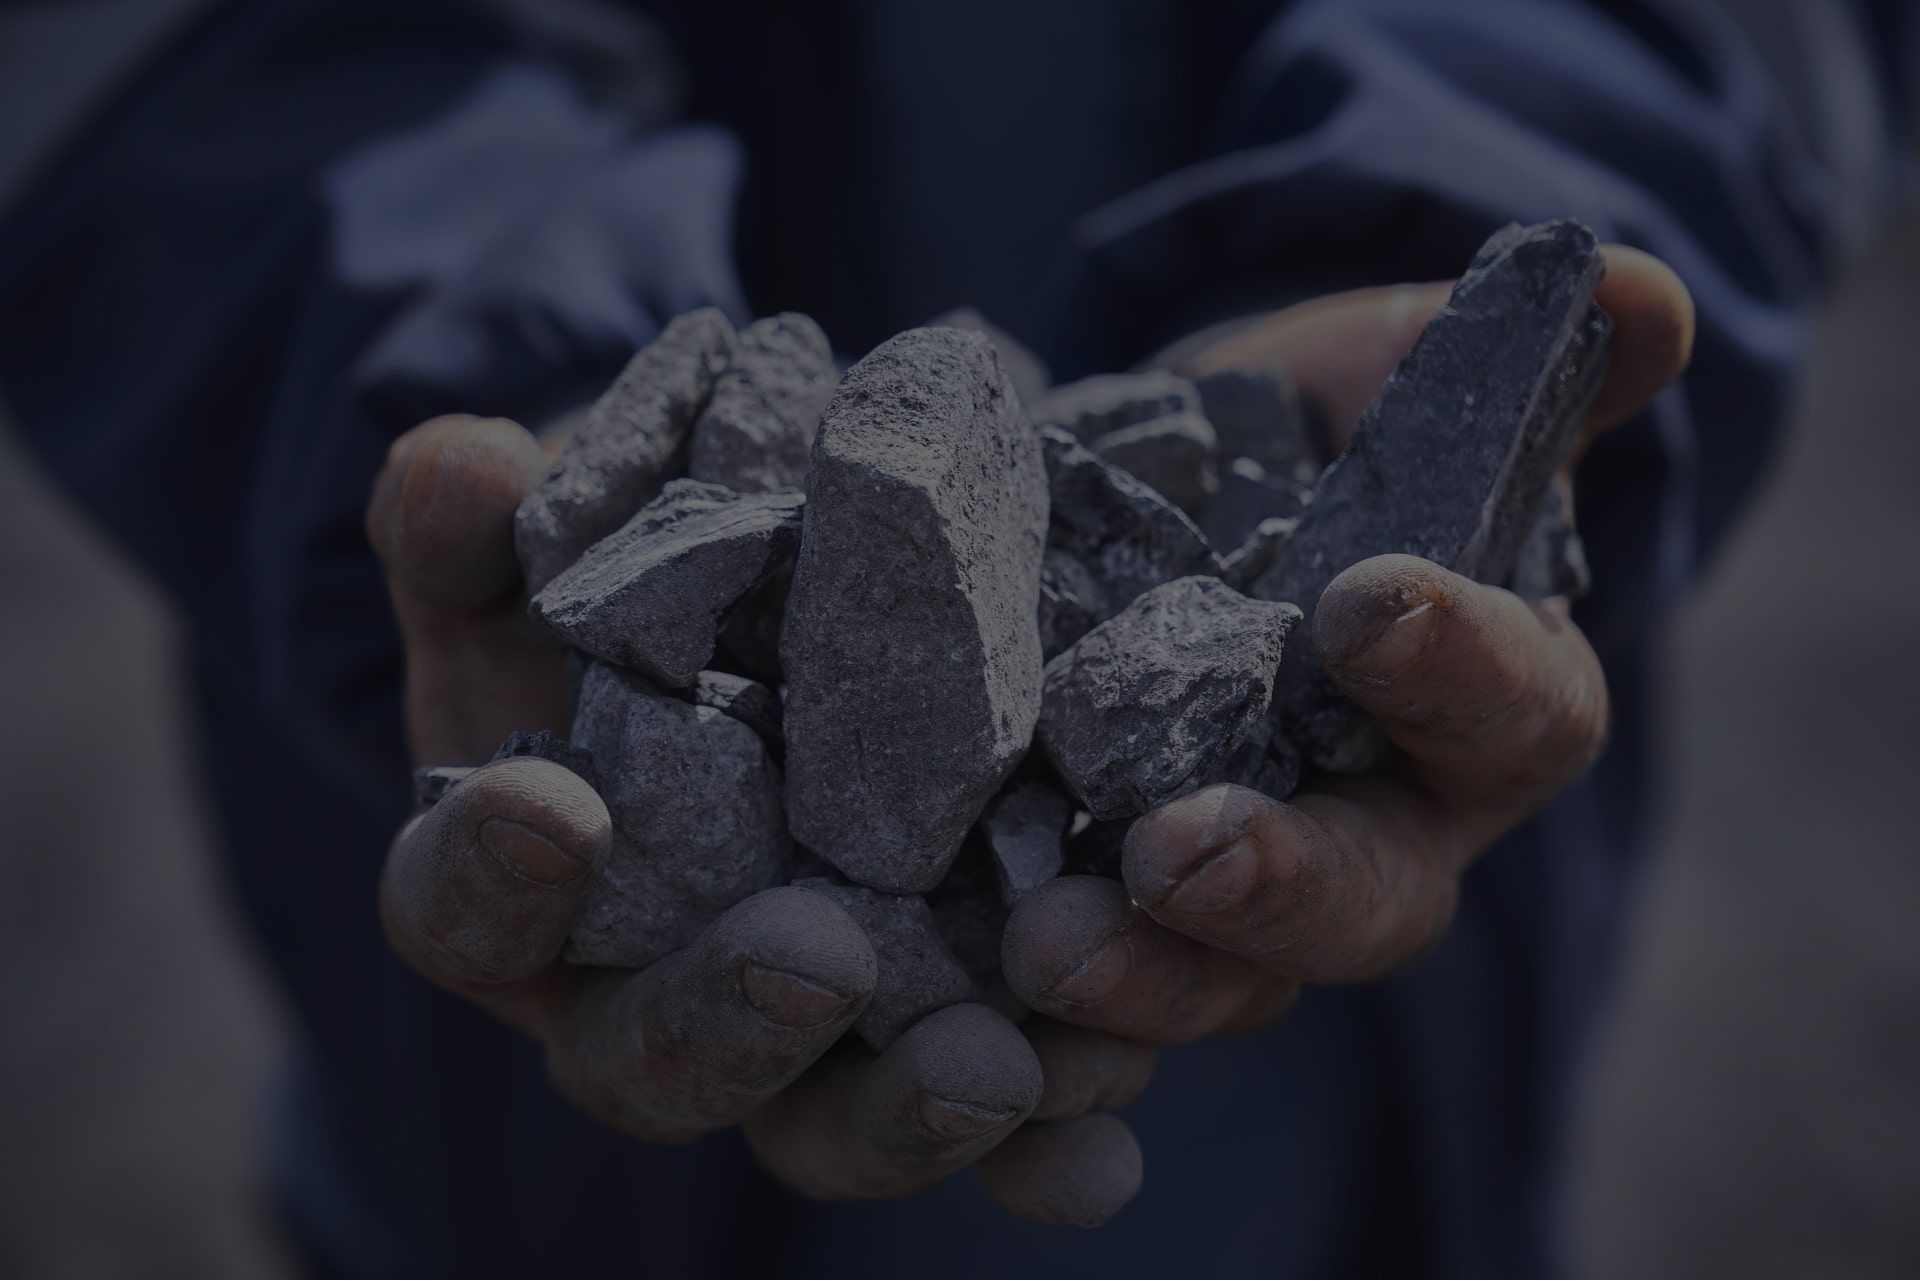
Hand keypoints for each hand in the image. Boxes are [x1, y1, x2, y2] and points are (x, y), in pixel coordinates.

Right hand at [367, 414, 1148, 1224]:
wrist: (779, 633)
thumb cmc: (636, 601)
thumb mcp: (545, 554)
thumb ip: (482, 527)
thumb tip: (462, 467)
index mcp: (531, 891)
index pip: (465, 904)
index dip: (491, 868)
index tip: (552, 805)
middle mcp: (652, 996)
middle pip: (658, 1058)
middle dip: (730, 1016)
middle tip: (813, 959)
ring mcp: (802, 1042)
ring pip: (830, 1121)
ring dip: (910, 1111)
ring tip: (1000, 1068)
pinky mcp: (939, 1039)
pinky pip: (991, 1126)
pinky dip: (1044, 1150)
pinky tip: (1105, 1144)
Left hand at [1001, 246, 1694, 1038]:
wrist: (1155, 505)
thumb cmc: (1307, 444)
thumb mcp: (1391, 382)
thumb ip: (1512, 361)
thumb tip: (1636, 294)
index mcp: (1479, 710)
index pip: (1514, 710)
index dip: (1454, 664)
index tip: (1361, 602)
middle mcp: (1377, 829)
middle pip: (1366, 901)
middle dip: (1279, 885)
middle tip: (1176, 856)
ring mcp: (1241, 901)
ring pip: (1224, 984)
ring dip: (1141, 978)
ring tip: (1043, 946)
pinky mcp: (1114, 921)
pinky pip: (1096, 1015)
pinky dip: (1043, 1030)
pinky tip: (971, 1010)